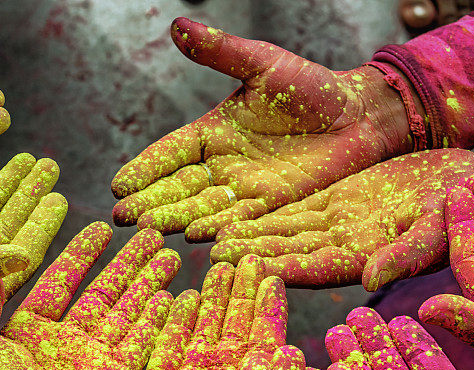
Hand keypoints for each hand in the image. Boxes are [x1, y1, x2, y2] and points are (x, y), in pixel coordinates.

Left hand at [0, 224, 177, 369]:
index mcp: (30, 330)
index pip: (64, 281)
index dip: (84, 254)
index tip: (103, 228)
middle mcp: (66, 343)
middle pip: (105, 293)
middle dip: (129, 264)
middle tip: (152, 235)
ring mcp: (92, 364)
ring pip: (128, 314)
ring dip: (149, 285)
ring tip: (169, 256)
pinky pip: (140, 345)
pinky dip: (155, 322)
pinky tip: (170, 296)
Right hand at [55, 255, 286, 369]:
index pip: (262, 350)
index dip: (268, 313)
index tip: (273, 276)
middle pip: (235, 337)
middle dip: (242, 298)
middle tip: (248, 257)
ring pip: (202, 337)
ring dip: (214, 303)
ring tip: (220, 265)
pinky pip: (167, 349)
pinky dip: (175, 323)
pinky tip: (185, 296)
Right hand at [111, 18, 414, 240]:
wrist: (355, 116)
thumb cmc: (310, 86)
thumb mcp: (262, 64)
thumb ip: (221, 51)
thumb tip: (176, 26)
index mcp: (214, 132)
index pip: (170, 154)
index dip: (145, 169)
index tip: (118, 186)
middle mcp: (224, 166)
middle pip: (180, 188)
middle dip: (152, 203)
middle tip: (121, 220)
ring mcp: (246, 190)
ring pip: (205, 209)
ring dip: (178, 220)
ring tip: (152, 231)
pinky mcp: (272, 207)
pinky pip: (241, 221)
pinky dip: (219, 230)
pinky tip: (198, 239)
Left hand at [211, 150, 473, 288]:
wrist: (473, 185)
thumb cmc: (464, 212)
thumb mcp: (438, 231)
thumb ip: (405, 256)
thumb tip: (371, 282)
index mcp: (366, 259)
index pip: (316, 266)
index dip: (283, 267)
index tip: (249, 267)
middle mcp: (345, 248)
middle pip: (291, 252)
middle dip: (254, 254)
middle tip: (214, 256)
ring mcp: (338, 226)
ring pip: (286, 232)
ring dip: (252, 234)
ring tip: (214, 236)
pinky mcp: (337, 202)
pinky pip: (296, 210)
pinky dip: (267, 213)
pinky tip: (237, 213)